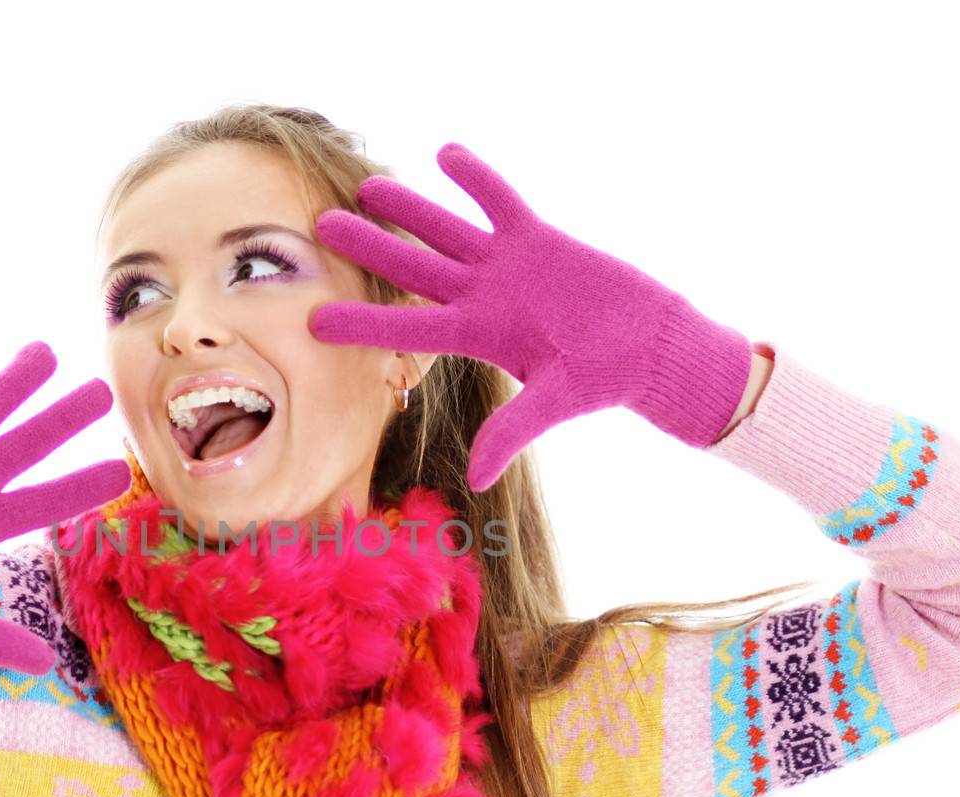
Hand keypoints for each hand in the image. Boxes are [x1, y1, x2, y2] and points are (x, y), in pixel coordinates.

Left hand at [308, 142, 753, 490]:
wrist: (647, 347)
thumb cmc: (602, 378)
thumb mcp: (554, 403)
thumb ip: (512, 431)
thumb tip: (481, 479)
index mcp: (477, 336)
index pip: (405, 329)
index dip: (360, 323)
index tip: (312, 319)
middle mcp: (480, 298)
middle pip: (410, 269)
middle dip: (367, 247)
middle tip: (319, 225)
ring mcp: (505, 267)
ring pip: (445, 229)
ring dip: (408, 207)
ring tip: (368, 184)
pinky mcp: (538, 240)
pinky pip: (499, 202)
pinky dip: (476, 179)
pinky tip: (444, 154)